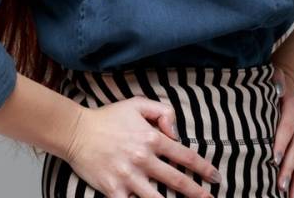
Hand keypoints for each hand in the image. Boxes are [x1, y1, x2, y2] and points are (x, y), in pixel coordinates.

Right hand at [64, 96, 222, 197]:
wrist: (77, 132)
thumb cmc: (109, 117)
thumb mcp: (137, 104)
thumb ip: (162, 112)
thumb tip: (176, 133)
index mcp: (151, 138)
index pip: (184, 156)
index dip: (203, 168)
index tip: (216, 177)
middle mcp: (143, 159)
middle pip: (176, 180)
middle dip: (197, 192)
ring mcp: (128, 177)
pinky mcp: (113, 190)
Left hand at [272, 62, 293, 197]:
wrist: (284, 84)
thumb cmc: (271, 85)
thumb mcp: (272, 80)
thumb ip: (275, 82)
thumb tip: (278, 88)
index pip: (288, 127)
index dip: (281, 143)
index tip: (274, 159)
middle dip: (289, 168)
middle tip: (281, 185)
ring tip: (292, 196)